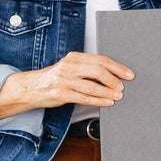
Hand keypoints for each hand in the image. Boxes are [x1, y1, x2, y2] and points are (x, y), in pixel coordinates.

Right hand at [13, 51, 133, 110]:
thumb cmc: (55, 77)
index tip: (128, 74)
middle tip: (122, 87)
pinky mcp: (61, 94)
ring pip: (92, 86)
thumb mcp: (70, 67)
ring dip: (108, 92)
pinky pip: (84, 98)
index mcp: (74, 57)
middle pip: (97, 71)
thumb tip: (112, 74)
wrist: (31, 87)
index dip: (117, 67)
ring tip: (118, 96)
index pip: (100, 60)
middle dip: (114, 79)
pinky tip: (107, 102)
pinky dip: (98, 101)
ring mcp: (64, 80)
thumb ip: (87, 68)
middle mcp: (69, 67)